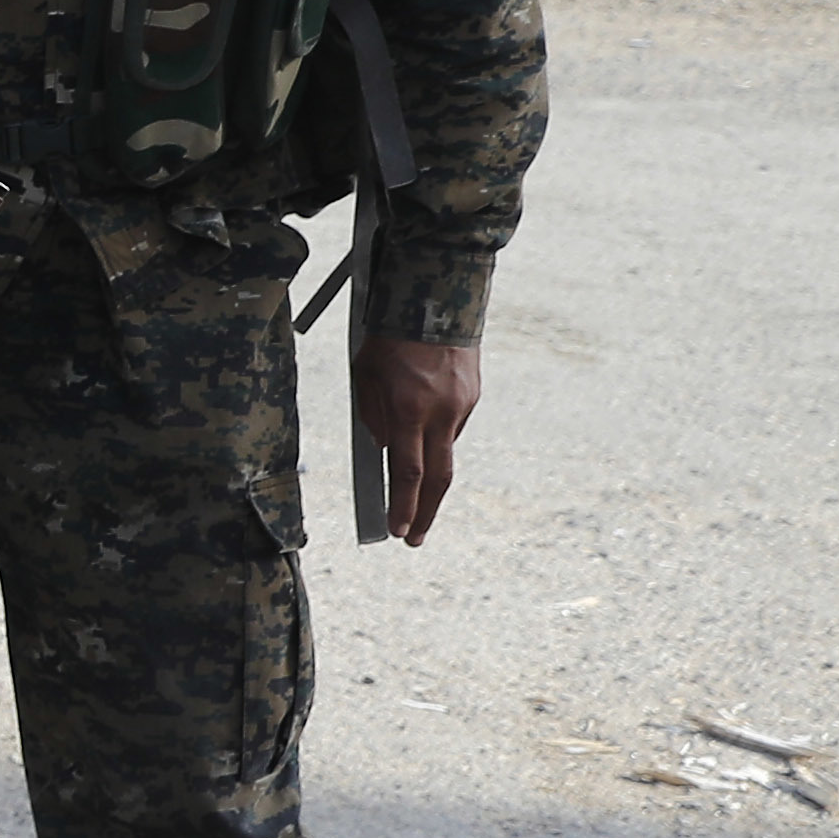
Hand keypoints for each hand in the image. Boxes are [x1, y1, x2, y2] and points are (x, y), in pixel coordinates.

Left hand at [354, 337, 480, 546]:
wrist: (435, 299)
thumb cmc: (388, 337)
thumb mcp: (365, 375)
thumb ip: (373, 416)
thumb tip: (387, 450)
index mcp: (408, 410)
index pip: (406, 472)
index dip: (402, 506)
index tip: (397, 531)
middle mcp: (440, 413)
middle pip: (437, 478)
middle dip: (425, 513)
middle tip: (415, 538)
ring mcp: (462, 405)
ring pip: (444, 449)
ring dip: (427, 467)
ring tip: (408, 473)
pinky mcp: (473, 395)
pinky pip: (451, 425)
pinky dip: (434, 433)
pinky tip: (421, 421)